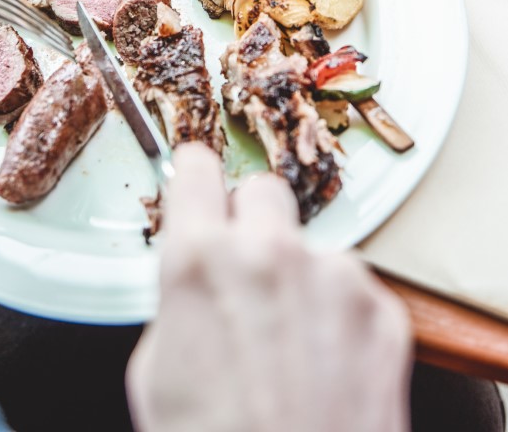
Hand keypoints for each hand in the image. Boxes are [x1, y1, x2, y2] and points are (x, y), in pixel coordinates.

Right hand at [127, 144, 410, 431]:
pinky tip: (327, 368)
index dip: (195, 177)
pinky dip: (341, 317)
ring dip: (301, 278)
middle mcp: (271, 252)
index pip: (197, 167)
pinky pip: (354, 290)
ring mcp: (335, 278)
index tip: (199, 181)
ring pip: (312, 247)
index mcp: (199, 260)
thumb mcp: (156, 371)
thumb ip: (179, 299)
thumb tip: (196, 277)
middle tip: (248, 270)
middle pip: (263, 189)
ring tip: (292, 347)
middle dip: (252, 221)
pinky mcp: (382, 311)